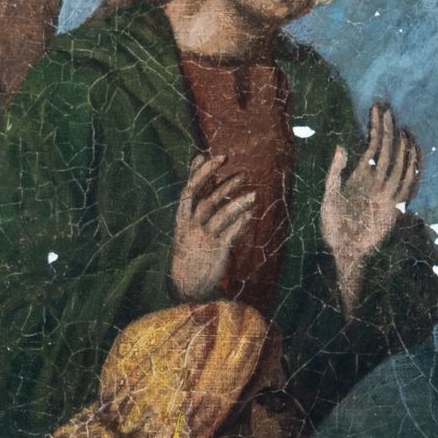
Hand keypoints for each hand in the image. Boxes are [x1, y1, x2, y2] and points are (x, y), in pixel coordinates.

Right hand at [170, 149, 254, 295]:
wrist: (186, 281)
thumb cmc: (190, 243)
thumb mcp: (188, 219)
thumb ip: (198, 193)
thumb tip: (201, 161)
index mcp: (182, 216)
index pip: (190, 188)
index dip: (202, 171)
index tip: (218, 156)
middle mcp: (190, 225)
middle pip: (207, 200)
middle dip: (225, 185)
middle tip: (244, 174)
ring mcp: (203, 237)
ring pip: (220, 216)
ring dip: (238, 203)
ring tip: (254, 195)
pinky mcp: (216, 250)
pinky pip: (231, 233)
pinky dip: (241, 223)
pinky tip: (250, 214)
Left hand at [320, 100, 421, 304]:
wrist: (344, 251)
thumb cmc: (333, 226)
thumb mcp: (329, 197)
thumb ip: (335, 173)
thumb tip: (341, 147)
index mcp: (359, 176)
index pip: (371, 145)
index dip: (375, 128)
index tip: (377, 109)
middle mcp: (374, 181)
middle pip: (385, 150)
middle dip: (387, 130)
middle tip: (388, 109)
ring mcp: (385, 192)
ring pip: (397, 164)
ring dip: (401, 147)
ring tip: (403, 130)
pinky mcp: (393, 206)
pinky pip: (406, 185)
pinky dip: (411, 170)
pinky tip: (414, 156)